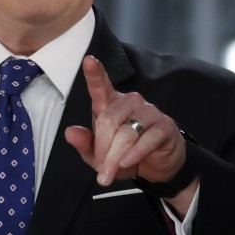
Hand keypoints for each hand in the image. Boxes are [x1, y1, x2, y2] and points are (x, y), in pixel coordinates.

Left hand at [63, 56, 186, 188]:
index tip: (89, 60)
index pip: (101, 86)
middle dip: (102, 149)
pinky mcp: (164, 126)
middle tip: (101, 170)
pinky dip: (133, 155)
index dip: (95, 73)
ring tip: (111, 173)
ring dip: (115, 157)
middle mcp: (130, 102)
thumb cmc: (126, 154)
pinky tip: (127, 163)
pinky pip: (146, 140)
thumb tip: (70, 133)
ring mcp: (149, 112)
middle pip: (108, 120)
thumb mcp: (101, 155)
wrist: (159, 166)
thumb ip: (85, 144)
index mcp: (111, 104)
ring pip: (126, 133)